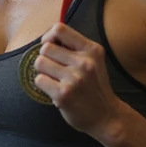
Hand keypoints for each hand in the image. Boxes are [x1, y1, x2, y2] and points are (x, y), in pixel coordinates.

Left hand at [30, 22, 122, 137]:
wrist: (106, 116)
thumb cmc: (95, 87)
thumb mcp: (93, 61)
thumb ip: (74, 47)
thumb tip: (46, 38)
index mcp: (92, 50)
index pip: (59, 29)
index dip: (49, 37)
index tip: (52, 47)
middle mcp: (84, 62)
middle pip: (45, 48)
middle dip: (46, 58)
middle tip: (55, 69)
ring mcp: (74, 79)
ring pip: (39, 62)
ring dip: (43, 72)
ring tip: (56, 80)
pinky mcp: (63, 94)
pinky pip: (39, 80)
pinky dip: (43, 85)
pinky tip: (55, 90)